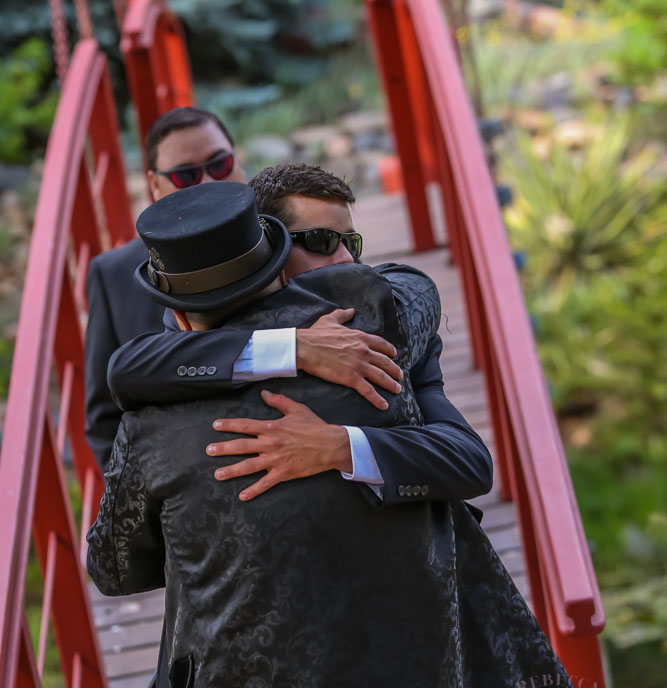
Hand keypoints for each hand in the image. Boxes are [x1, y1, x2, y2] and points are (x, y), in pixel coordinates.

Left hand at [207, 390, 351, 500]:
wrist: (331, 444)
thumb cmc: (314, 426)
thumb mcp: (297, 409)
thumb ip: (278, 401)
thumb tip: (264, 393)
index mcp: (272, 427)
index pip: (245, 425)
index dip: (229, 425)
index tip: (215, 426)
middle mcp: (270, 444)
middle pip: (241, 446)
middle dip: (223, 449)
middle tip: (209, 451)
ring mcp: (275, 460)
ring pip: (248, 466)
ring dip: (232, 470)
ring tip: (217, 474)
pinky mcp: (283, 473)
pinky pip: (265, 483)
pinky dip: (254, 490)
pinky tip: (242, 496)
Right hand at [296, 308, 401, 410]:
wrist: (306, 347)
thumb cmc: (316, 334)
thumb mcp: (331, 319)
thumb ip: (343, 315)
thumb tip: (351, 310)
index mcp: (360, 337)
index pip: (381, 344)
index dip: (389, 350)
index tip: (394, 355)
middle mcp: (364, 351)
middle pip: (385, 362)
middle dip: (395, 370)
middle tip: (400, 376)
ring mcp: (359, 365)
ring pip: (381, 376)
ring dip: (391, 384)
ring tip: (397, 390)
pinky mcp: (351, 378)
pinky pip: (368, 390)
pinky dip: (377, 399)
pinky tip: (384, 405)